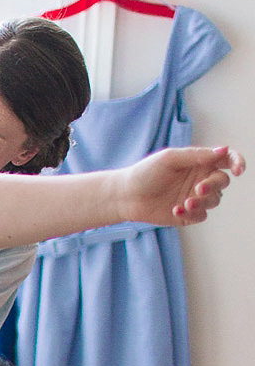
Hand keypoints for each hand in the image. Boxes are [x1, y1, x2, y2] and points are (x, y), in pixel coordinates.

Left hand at [126, 145, 244, 226]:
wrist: (126, 196)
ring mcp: (195, 197)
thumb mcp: (170, 159)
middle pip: (222, 182)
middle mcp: (200, 179)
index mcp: (199, 162)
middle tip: (198, 188)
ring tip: (185, 202)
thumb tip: (223, 150)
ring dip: (203, 201)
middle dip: (214, 186)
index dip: (237, 162)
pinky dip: (192, 213)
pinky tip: (175, 210)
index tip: (239, 169)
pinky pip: (201, 215)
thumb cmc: (145, 173)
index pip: (226, 160)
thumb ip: (196, 155)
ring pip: (214, 201)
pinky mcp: (188, 214)